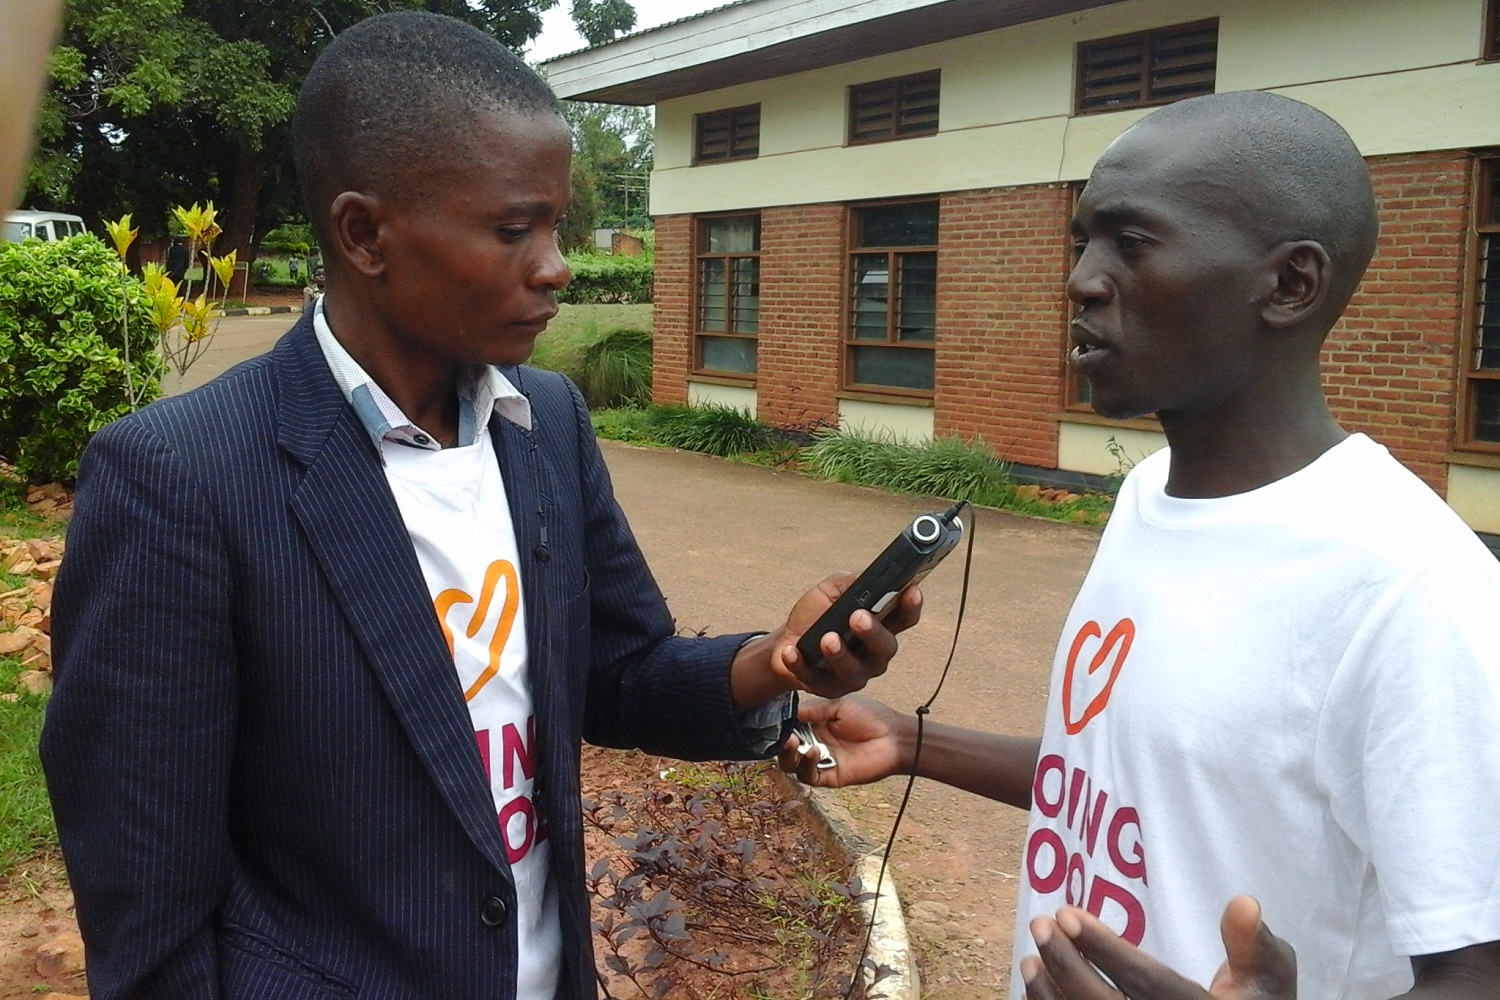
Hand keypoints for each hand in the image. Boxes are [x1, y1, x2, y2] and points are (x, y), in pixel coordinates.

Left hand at [777, 571, 922, 698]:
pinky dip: (802, 665)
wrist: (784, 640)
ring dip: (840, 654)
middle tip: (858, 617)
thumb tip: (868, 577)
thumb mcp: (831, 591)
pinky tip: (791, 651)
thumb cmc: (815, 616)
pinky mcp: (828, 688)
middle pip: (885, 647)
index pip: (904, 617)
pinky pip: (817, 680)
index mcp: (880, 626)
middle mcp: (873, 654)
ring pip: (854, 670)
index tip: (910, 591)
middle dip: (873, 632)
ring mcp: (853, 674)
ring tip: (826, 638)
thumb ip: (851, 583)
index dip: (911, 606)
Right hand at [777, 694, 908, 787]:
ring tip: (793, 743)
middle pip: (786, 748)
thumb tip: (789, 712)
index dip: (782, 726)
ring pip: (792, 765)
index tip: (778, 720)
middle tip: (784, 736)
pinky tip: (814, 752)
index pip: (790, 727)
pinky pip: (809, 776)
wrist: (895, 737)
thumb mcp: (840, 705)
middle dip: (781, 743)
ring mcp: (822, 760)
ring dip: (788, 755)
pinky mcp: (830, 776)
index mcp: (816, 724)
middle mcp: (816, 742)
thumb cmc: (872, 716)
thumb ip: (814, 709)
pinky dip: (806, 765)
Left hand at [1022, 898, 1295, 999]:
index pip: (1148, 983)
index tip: (1066, 913)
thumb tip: (1243, 902)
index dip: (1106, 949)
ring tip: (1031, 959)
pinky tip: (1039, 988)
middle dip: (1067, 966)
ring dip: (1050, 996)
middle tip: (1041, 924)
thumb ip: (1254, 943)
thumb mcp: (1269, 977)